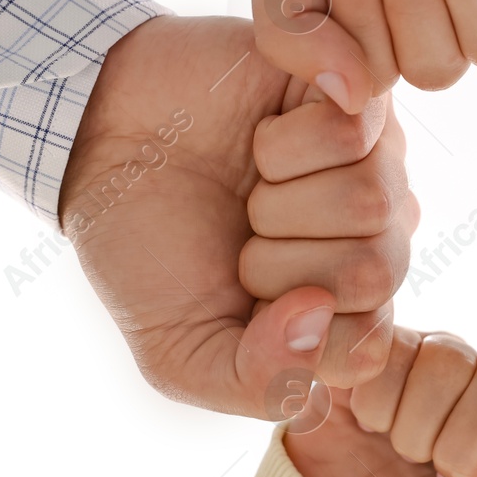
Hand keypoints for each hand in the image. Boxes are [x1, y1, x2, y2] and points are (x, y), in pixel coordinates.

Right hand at [59, 16, 412, 414]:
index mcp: (346, 307)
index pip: (367, 344)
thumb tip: (318, 318)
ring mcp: (376, 162)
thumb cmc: (147, 249)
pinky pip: (358, 125)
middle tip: (242, 230)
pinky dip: (288, 136)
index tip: (241, 295)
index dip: (290, 325)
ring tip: (253, 178)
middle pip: (377, 270)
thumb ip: (260, 383)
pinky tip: (264, 130)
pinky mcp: (356, 94)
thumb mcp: (181, 354)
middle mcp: (376, 236)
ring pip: (373, 198)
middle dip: (281, 259)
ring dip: (281, 194)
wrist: (100, 144)